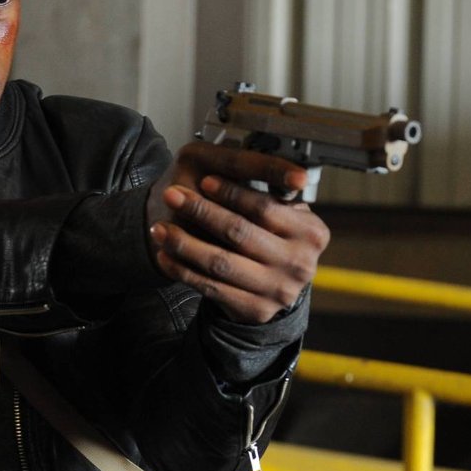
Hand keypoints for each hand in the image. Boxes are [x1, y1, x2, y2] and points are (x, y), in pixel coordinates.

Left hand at [146, 142, 330, 323]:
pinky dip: (183, 270)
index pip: (267, 207)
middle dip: (201, 211)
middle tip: (172, 195)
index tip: (205, 180)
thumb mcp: (282, 214)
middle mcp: (300, 263)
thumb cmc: (269, 237)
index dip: (233, 192)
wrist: (271, 286)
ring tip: (159, 228)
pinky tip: (165, 255)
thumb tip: (247, 161)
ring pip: (221, 261)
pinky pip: (211, 287)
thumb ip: (269, 193)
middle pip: (241, 232)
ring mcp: (278, 290)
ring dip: (184, 243)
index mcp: (312, 232)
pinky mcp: (256, 310)